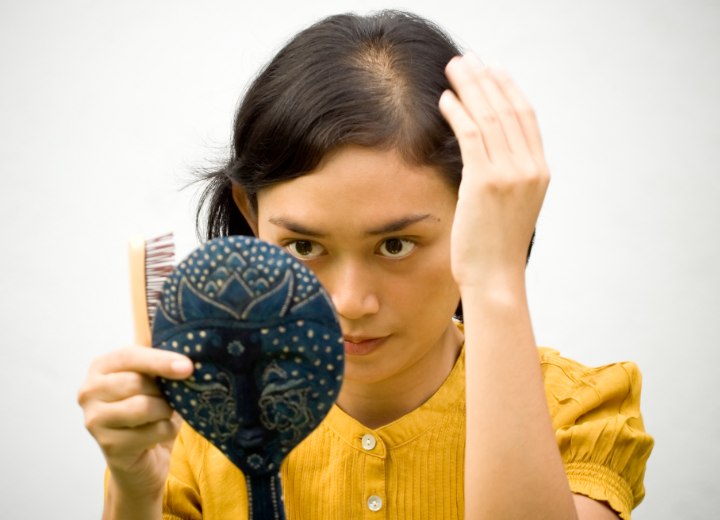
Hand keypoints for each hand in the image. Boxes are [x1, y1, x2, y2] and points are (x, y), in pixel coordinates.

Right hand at [77, 346, 192, 499]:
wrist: (142, 458)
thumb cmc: (150, 409)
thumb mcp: (153, 380)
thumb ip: (160, 362)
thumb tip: (183, 357)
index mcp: (100, 367)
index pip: (129, 356)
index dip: (160, 360)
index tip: (188, 367)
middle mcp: (89, 391)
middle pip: (136, 382)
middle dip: (162, 391)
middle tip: (168, 399)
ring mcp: (94, 420)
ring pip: (143, 406)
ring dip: (165, 410)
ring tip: (164, 414)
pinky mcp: (108, 445)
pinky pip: (152, 431)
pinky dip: (167, 430)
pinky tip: (159, 433)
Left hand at [439, 55, 548, 288]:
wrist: (495, 278)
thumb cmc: (496, 246)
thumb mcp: (511, 205)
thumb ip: (507, 175)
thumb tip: (486, 152)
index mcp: (539, 171)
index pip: (526, 116)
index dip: (508, 88)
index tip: (492, 69)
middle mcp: (530, 168)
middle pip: (508, 109)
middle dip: (486, 80)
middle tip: (467, 59)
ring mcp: (511, 174)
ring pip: (490, 117)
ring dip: (470, 88)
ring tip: (453, 68)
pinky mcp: (486, 183)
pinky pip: (471, 136)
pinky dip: (457, 114)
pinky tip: (445, 99)